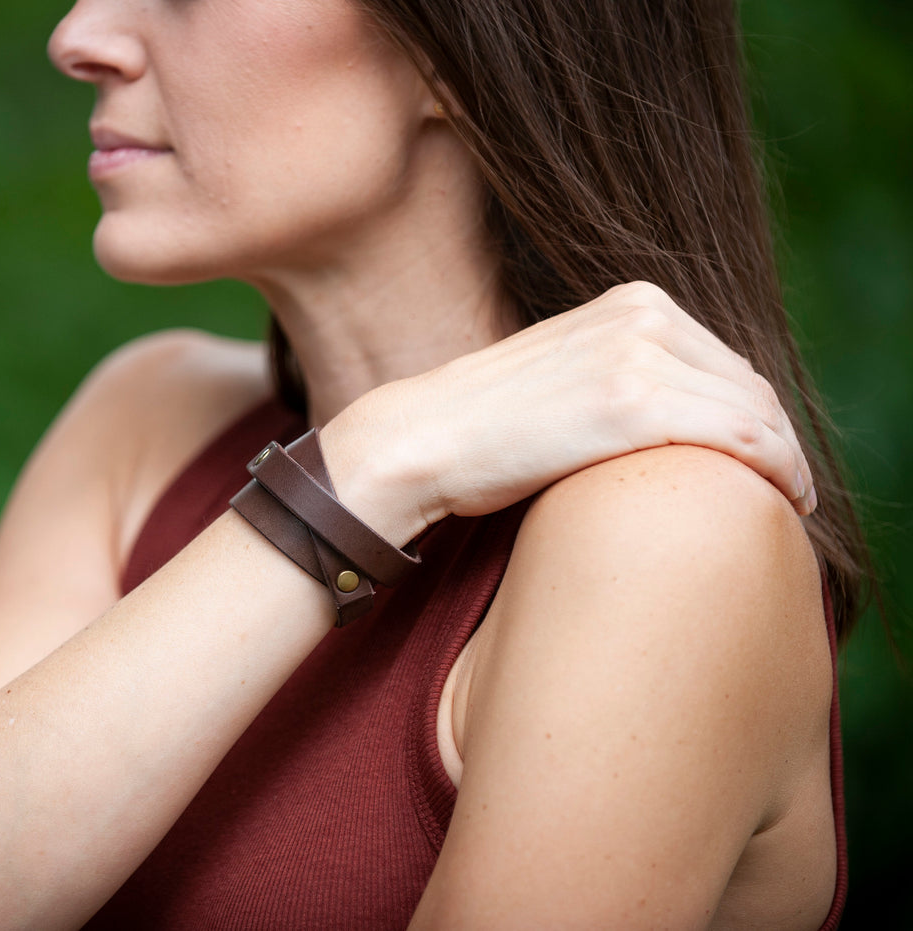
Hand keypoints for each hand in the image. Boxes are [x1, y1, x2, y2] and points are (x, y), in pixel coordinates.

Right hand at [322, 281, 814, 542]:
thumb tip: (680, 419)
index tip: (766, 463)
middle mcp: (643, 314)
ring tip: (788, 505)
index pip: (729, 362)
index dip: (759, 417)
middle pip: (751, 384)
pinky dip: (778, 469)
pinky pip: (742, 436)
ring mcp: (638, 354)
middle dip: (778, 440)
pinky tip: (783, 502)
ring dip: (786, 461)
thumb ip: (625, 376)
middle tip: (786, 492)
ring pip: (758, 412)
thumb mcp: (567, 377)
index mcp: (631, 301)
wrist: (421, 440)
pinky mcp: (632, 403)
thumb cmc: (484, 430)